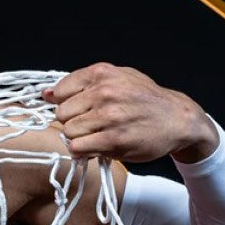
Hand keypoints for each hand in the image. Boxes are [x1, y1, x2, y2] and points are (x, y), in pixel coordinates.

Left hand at [42, 62, 218, 162]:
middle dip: (72, 122)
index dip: (66, 104)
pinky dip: (83, 151)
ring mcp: (109, 117)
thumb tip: (45, 93)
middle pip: (62, 114)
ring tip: (97, 135)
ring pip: (68, 132)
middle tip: (91, 125)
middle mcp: (104, 92)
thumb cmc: (145, 99)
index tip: (78, 109)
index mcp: (102, 74)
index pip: (59, 91)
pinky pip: (78, 148)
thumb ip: (81, 83)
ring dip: (79, 138)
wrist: (178, 119)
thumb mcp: (117, 78)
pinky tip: (97, 146)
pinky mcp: (114, 140)